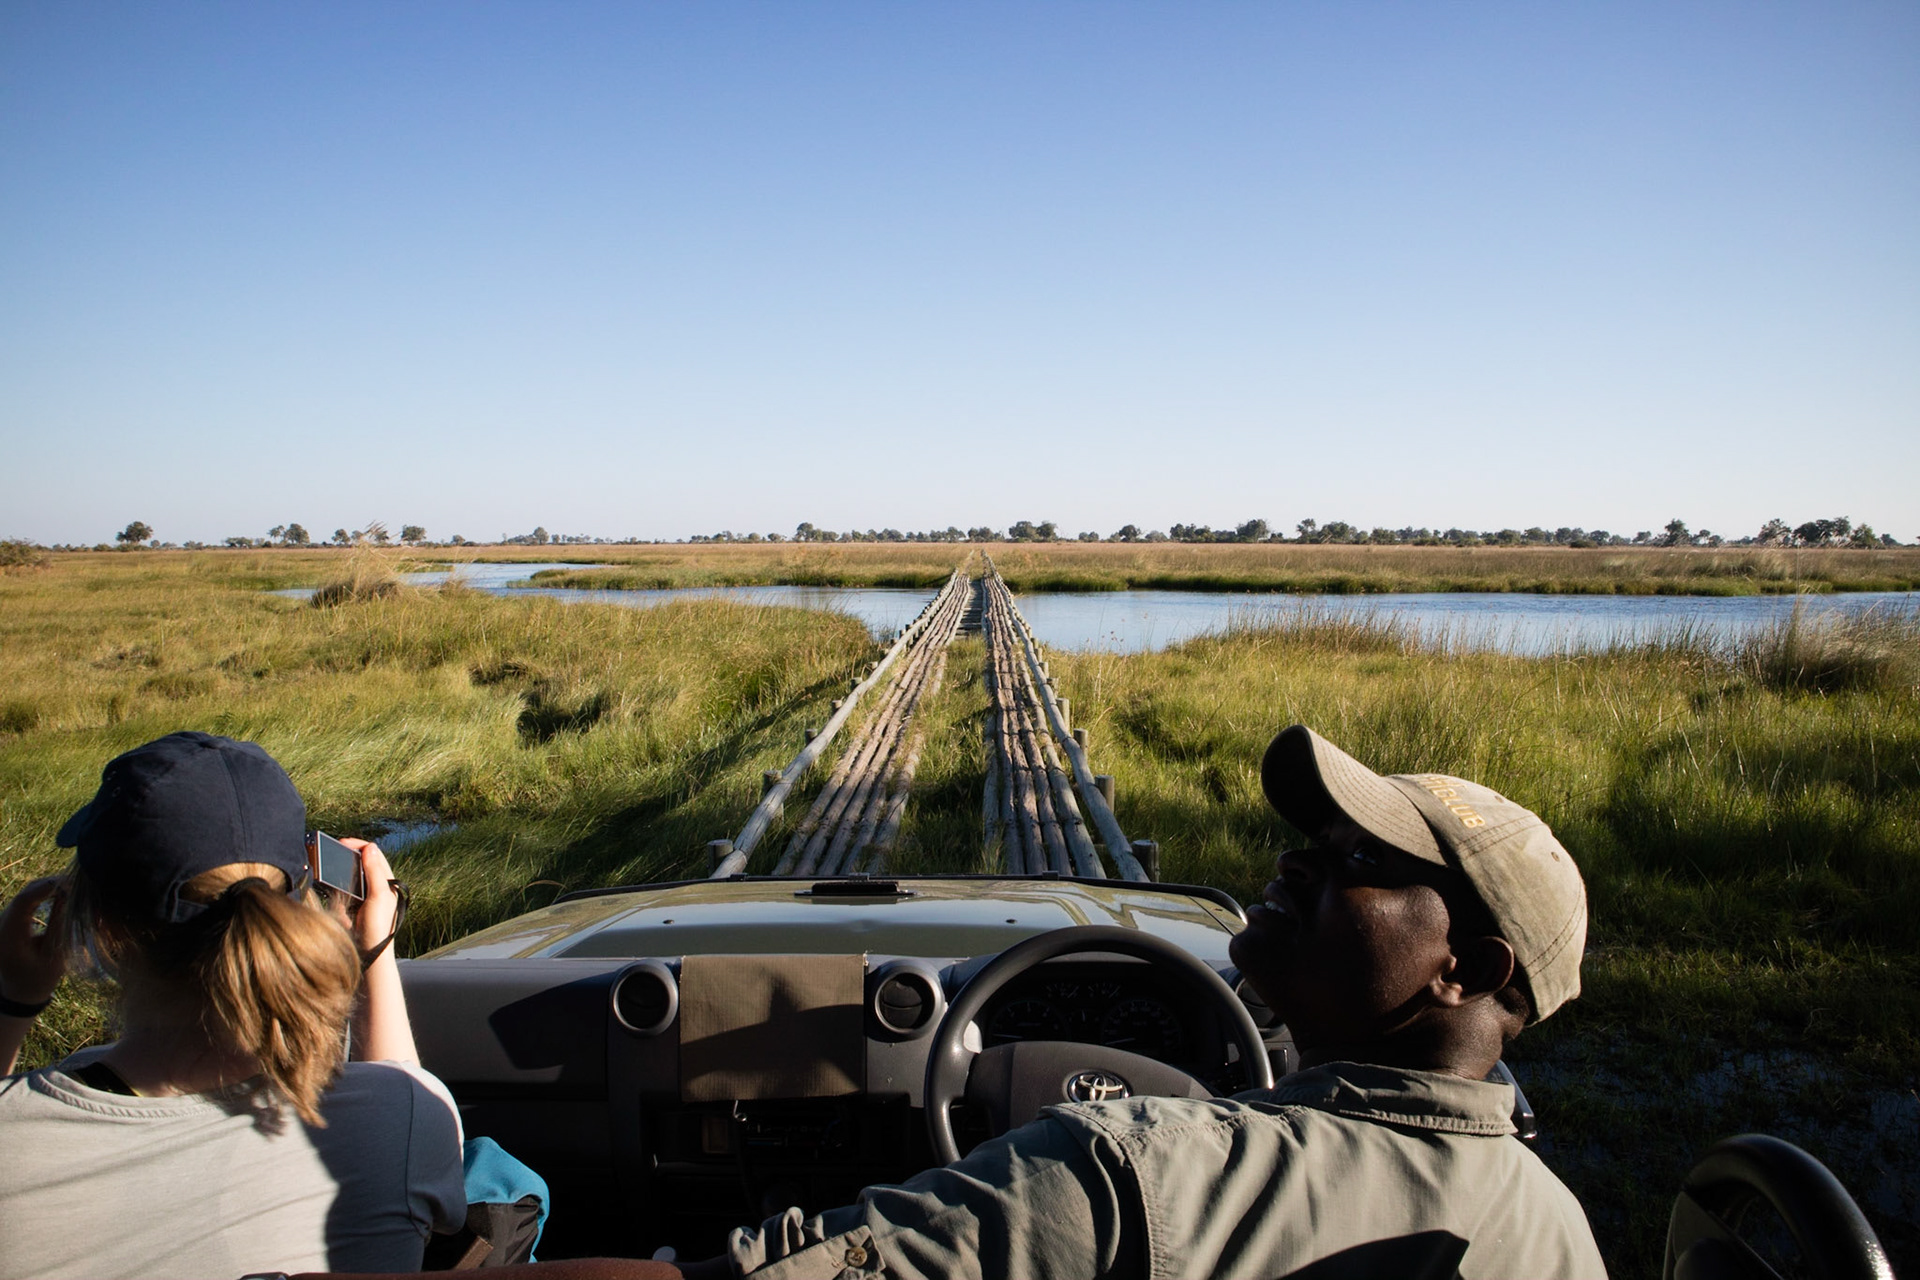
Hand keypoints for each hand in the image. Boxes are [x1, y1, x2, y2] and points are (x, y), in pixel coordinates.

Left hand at [0, 877, 69, 1006]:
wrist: (19, 992)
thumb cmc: (39, 978)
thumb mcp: (54, 953)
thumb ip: (60, 923)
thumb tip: (70, 893)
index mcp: (8, 938)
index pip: (24, 902)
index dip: (47, 888)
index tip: (72, 883)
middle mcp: (0, 926)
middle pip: (24, 895)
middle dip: (50, 885)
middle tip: (77, 882)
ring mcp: (2, 923)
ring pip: (24, 895)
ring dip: (47, 888)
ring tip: (72, 887)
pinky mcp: (8, 921)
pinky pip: (25, 901)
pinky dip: (43, 895)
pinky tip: (60, 893)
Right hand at [327, 839, 401, 955]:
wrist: (371, 954)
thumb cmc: (379, 927)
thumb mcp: (378, 897)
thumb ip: (375, 873)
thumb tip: (370, 848)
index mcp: (386, 880)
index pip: (373, 853)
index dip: (358, 845)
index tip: (342, 843)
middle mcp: (376, 885)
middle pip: (359, 863)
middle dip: (346, 863)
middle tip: (332, 860)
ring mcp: (363, 896)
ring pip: (346, 881)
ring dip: (341, 886)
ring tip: (340, 897)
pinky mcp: (352, 907)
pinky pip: (340, 897)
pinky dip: (337, 902)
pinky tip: (341, 913)